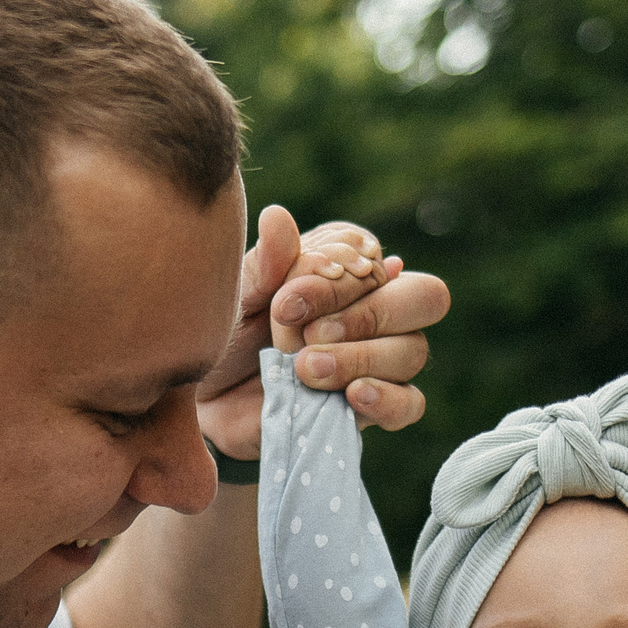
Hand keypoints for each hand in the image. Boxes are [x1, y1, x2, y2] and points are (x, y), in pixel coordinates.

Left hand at [196, 205, 450, 459]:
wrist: (204, 395)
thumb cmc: (222, 332)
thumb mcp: (235, 295)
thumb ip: (263, 264)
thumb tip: (278, 218)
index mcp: (347, 268)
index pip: (376, 259)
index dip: (339, 281)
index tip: (285, 303)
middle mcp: (375, 309)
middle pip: (422, 297)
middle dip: (367, 314)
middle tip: (308, 335)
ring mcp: (381, 361)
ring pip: (413, 350)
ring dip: (362, 357)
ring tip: (306, 369)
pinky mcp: (373, 408)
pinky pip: (409, 403)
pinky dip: (388, 399)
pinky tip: (352, 395)